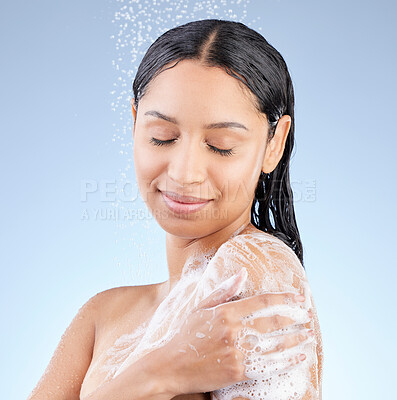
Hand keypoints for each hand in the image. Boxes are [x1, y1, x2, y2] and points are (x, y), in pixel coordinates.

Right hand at [157, 269, 313, 395]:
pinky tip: (299, 357)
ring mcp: (236, 352)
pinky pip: (268, 366)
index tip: (298, 297)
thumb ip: (224, 290)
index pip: (262, 301)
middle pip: (272, 323)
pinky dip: (287, 361)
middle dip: (295, 318)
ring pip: (274, 345)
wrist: (170, 366)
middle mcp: (233, 331)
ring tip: (309, 335)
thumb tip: (242, 273)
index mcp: (225, 312)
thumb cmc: (185, 334)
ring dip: (295, 339)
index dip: (283, 298)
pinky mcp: (237, 372)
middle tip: (309, 315)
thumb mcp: (201, 307)